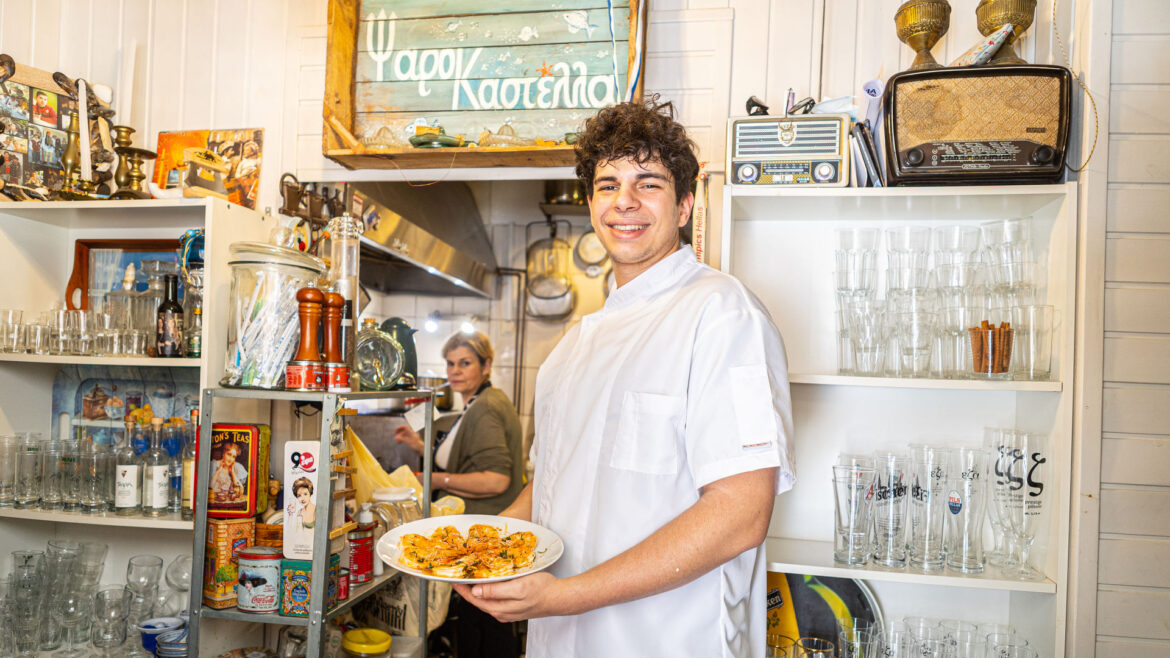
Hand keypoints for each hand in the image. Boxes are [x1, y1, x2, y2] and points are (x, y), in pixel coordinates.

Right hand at [394, 425, 423, 455]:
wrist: (421, 450)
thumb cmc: (416, 445)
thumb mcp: (408, 442)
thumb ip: (402, 439)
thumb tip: (396, 437)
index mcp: (412, 432)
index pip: (405, 427)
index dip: (400, 427)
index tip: (396, 430)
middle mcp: (412, 434)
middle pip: (405, 431)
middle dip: (399, 432)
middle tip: (395, 435)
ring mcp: (412, 437)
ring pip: (405, 435)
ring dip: (401, 437)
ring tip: (397, 441)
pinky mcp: (412, 441)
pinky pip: (406, 438)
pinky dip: (403, 439)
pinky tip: (400, 442)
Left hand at [452, 572, 567, 621]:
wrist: (559, 598)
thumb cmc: (542, 591)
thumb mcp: (518, 588)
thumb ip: (496, 591)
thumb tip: (476, 591)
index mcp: (498, 608)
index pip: (473, 598)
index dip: (461, 587)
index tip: (452, 577)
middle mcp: (500, 611)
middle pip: (476, 599)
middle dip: (466, 587)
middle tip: (458, 574)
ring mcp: (506, 610)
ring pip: (485, 599)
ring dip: (476, 588)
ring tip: (470, 576)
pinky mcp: (512, 606)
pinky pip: (494, 599)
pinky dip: (488, 590)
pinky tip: (489, 582)